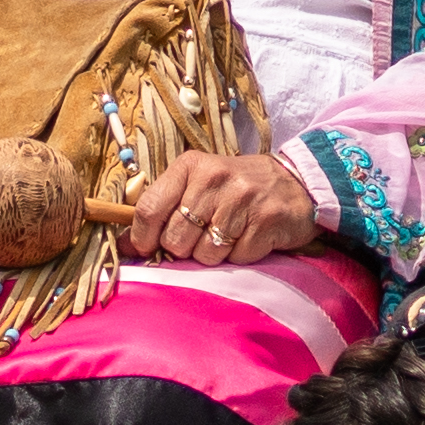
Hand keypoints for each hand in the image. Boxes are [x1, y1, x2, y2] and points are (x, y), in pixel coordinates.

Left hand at [123, 147, 330, 265]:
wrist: (298, 184)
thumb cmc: (238, 188)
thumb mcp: (198, 183)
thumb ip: (163, 207)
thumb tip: (127, 244)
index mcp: (190, 166)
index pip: (148, 209)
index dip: (142, 238)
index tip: (147, 248)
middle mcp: (214, 178)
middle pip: (175, 239)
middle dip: (185, 249)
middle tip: (203, 236)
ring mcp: (242, 199)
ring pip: (204, 254)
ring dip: (214, 255)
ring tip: (229, 234)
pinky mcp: (266, 221)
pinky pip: (236, 258)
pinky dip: (240, 256)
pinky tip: (249, 237)